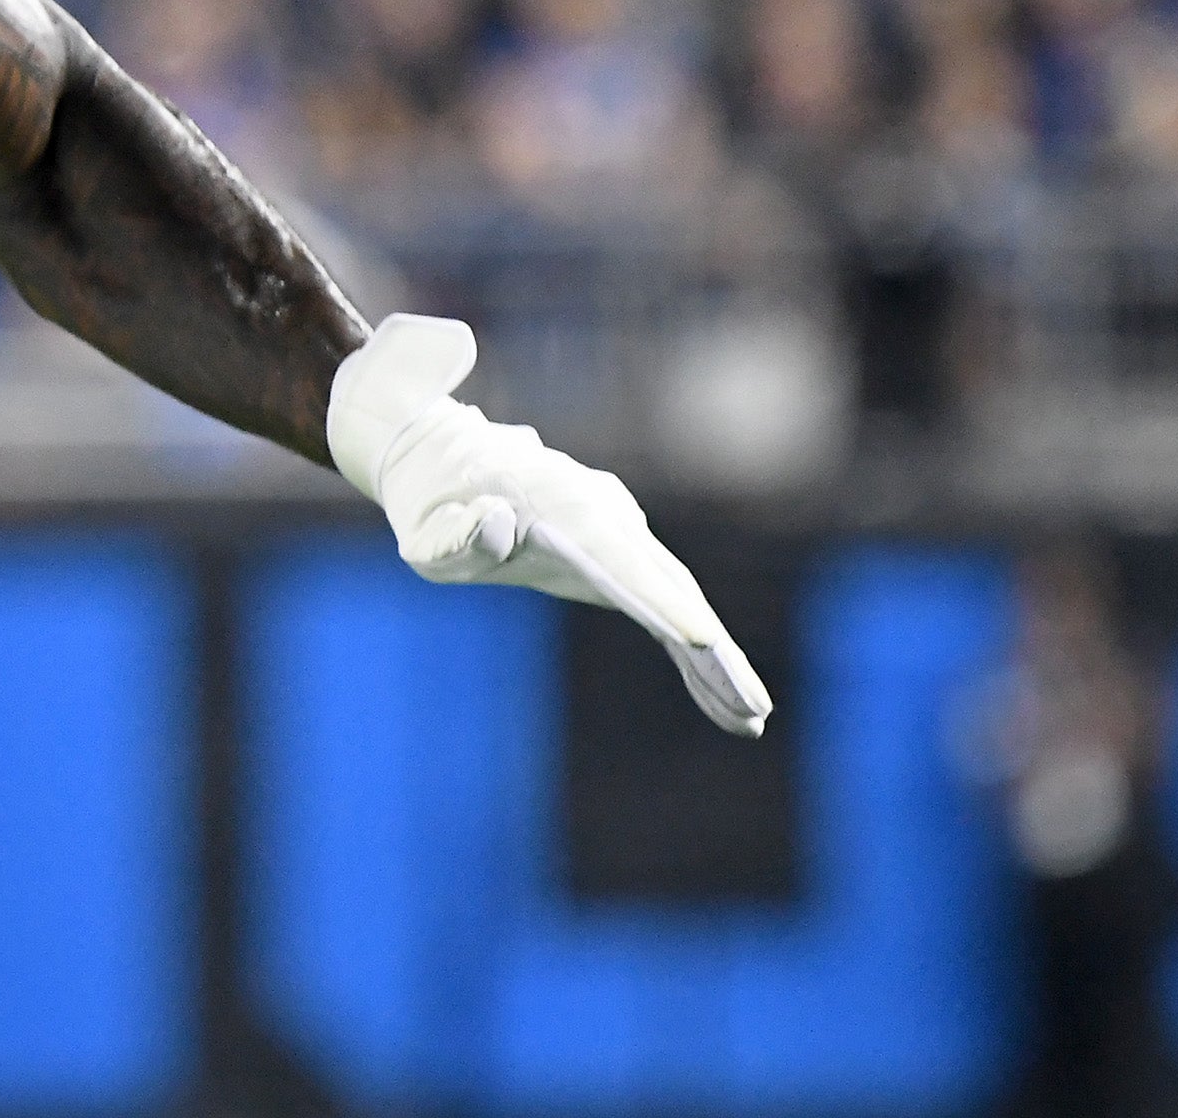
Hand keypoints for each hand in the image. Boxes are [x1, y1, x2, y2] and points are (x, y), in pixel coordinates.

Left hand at [328, 314, 773, 736]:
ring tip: (751, 718)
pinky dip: (693, 642)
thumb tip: (498, 523)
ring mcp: (617, 527)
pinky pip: (665, 596)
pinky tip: (719, 696)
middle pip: (668, 585)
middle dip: (711, 650)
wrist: (444, 459)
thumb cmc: (431, 505)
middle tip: (754, 710)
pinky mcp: (619, 549)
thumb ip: (456, 536)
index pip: (618, 561)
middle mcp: (602, 512)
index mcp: (558, 508)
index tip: (700, 640)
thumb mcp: (424, 532)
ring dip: (715, 656)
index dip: (659, 601)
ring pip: (678, 593)